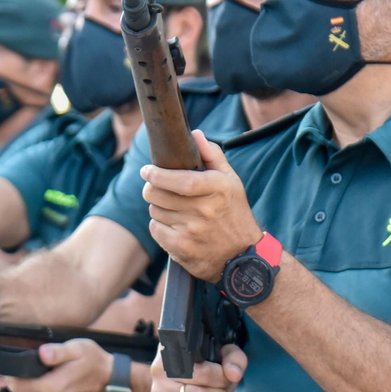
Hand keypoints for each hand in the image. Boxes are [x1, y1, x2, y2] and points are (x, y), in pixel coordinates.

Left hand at [3, 340, 114, 391]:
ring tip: (43, 364)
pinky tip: (52, 373)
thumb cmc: (95, 362)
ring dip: (32, 379)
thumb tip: (41, 353)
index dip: (9, 374)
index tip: (10, 361)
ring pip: (31, 391)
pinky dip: (42, 384)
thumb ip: (58, 352)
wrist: (111, 380)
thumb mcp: (78, 349)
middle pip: (21, 388)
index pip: (16, 385)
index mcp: (52, 386)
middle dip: (20, 375)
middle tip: (28, 358)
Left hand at [142, 131, 261, 280]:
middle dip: (152, 188)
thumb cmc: (234, 213)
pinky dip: (160, 226)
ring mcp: (192, 231)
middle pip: (158, 194)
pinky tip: (174, 226)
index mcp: (218, 188)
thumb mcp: (232, 182)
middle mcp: (204, 210)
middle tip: (156, 188)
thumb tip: (195, 134)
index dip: (157, 174)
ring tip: (172, 209)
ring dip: (158, 207)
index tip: (147, 170)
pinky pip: (156, 229)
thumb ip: (213, 156)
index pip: (179, 179)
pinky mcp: (182, 249)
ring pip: (155, 211)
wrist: (243, 257)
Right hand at [149, 344, 246, 391]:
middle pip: (203, 375)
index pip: (198, 352)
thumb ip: (233, 359)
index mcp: (174, 348)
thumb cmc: (201, 380)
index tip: (225, 372)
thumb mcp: (220, 362)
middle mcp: (161, 368)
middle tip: (225, 389)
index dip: (218, 366)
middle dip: (223, 385)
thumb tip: (234, 374)